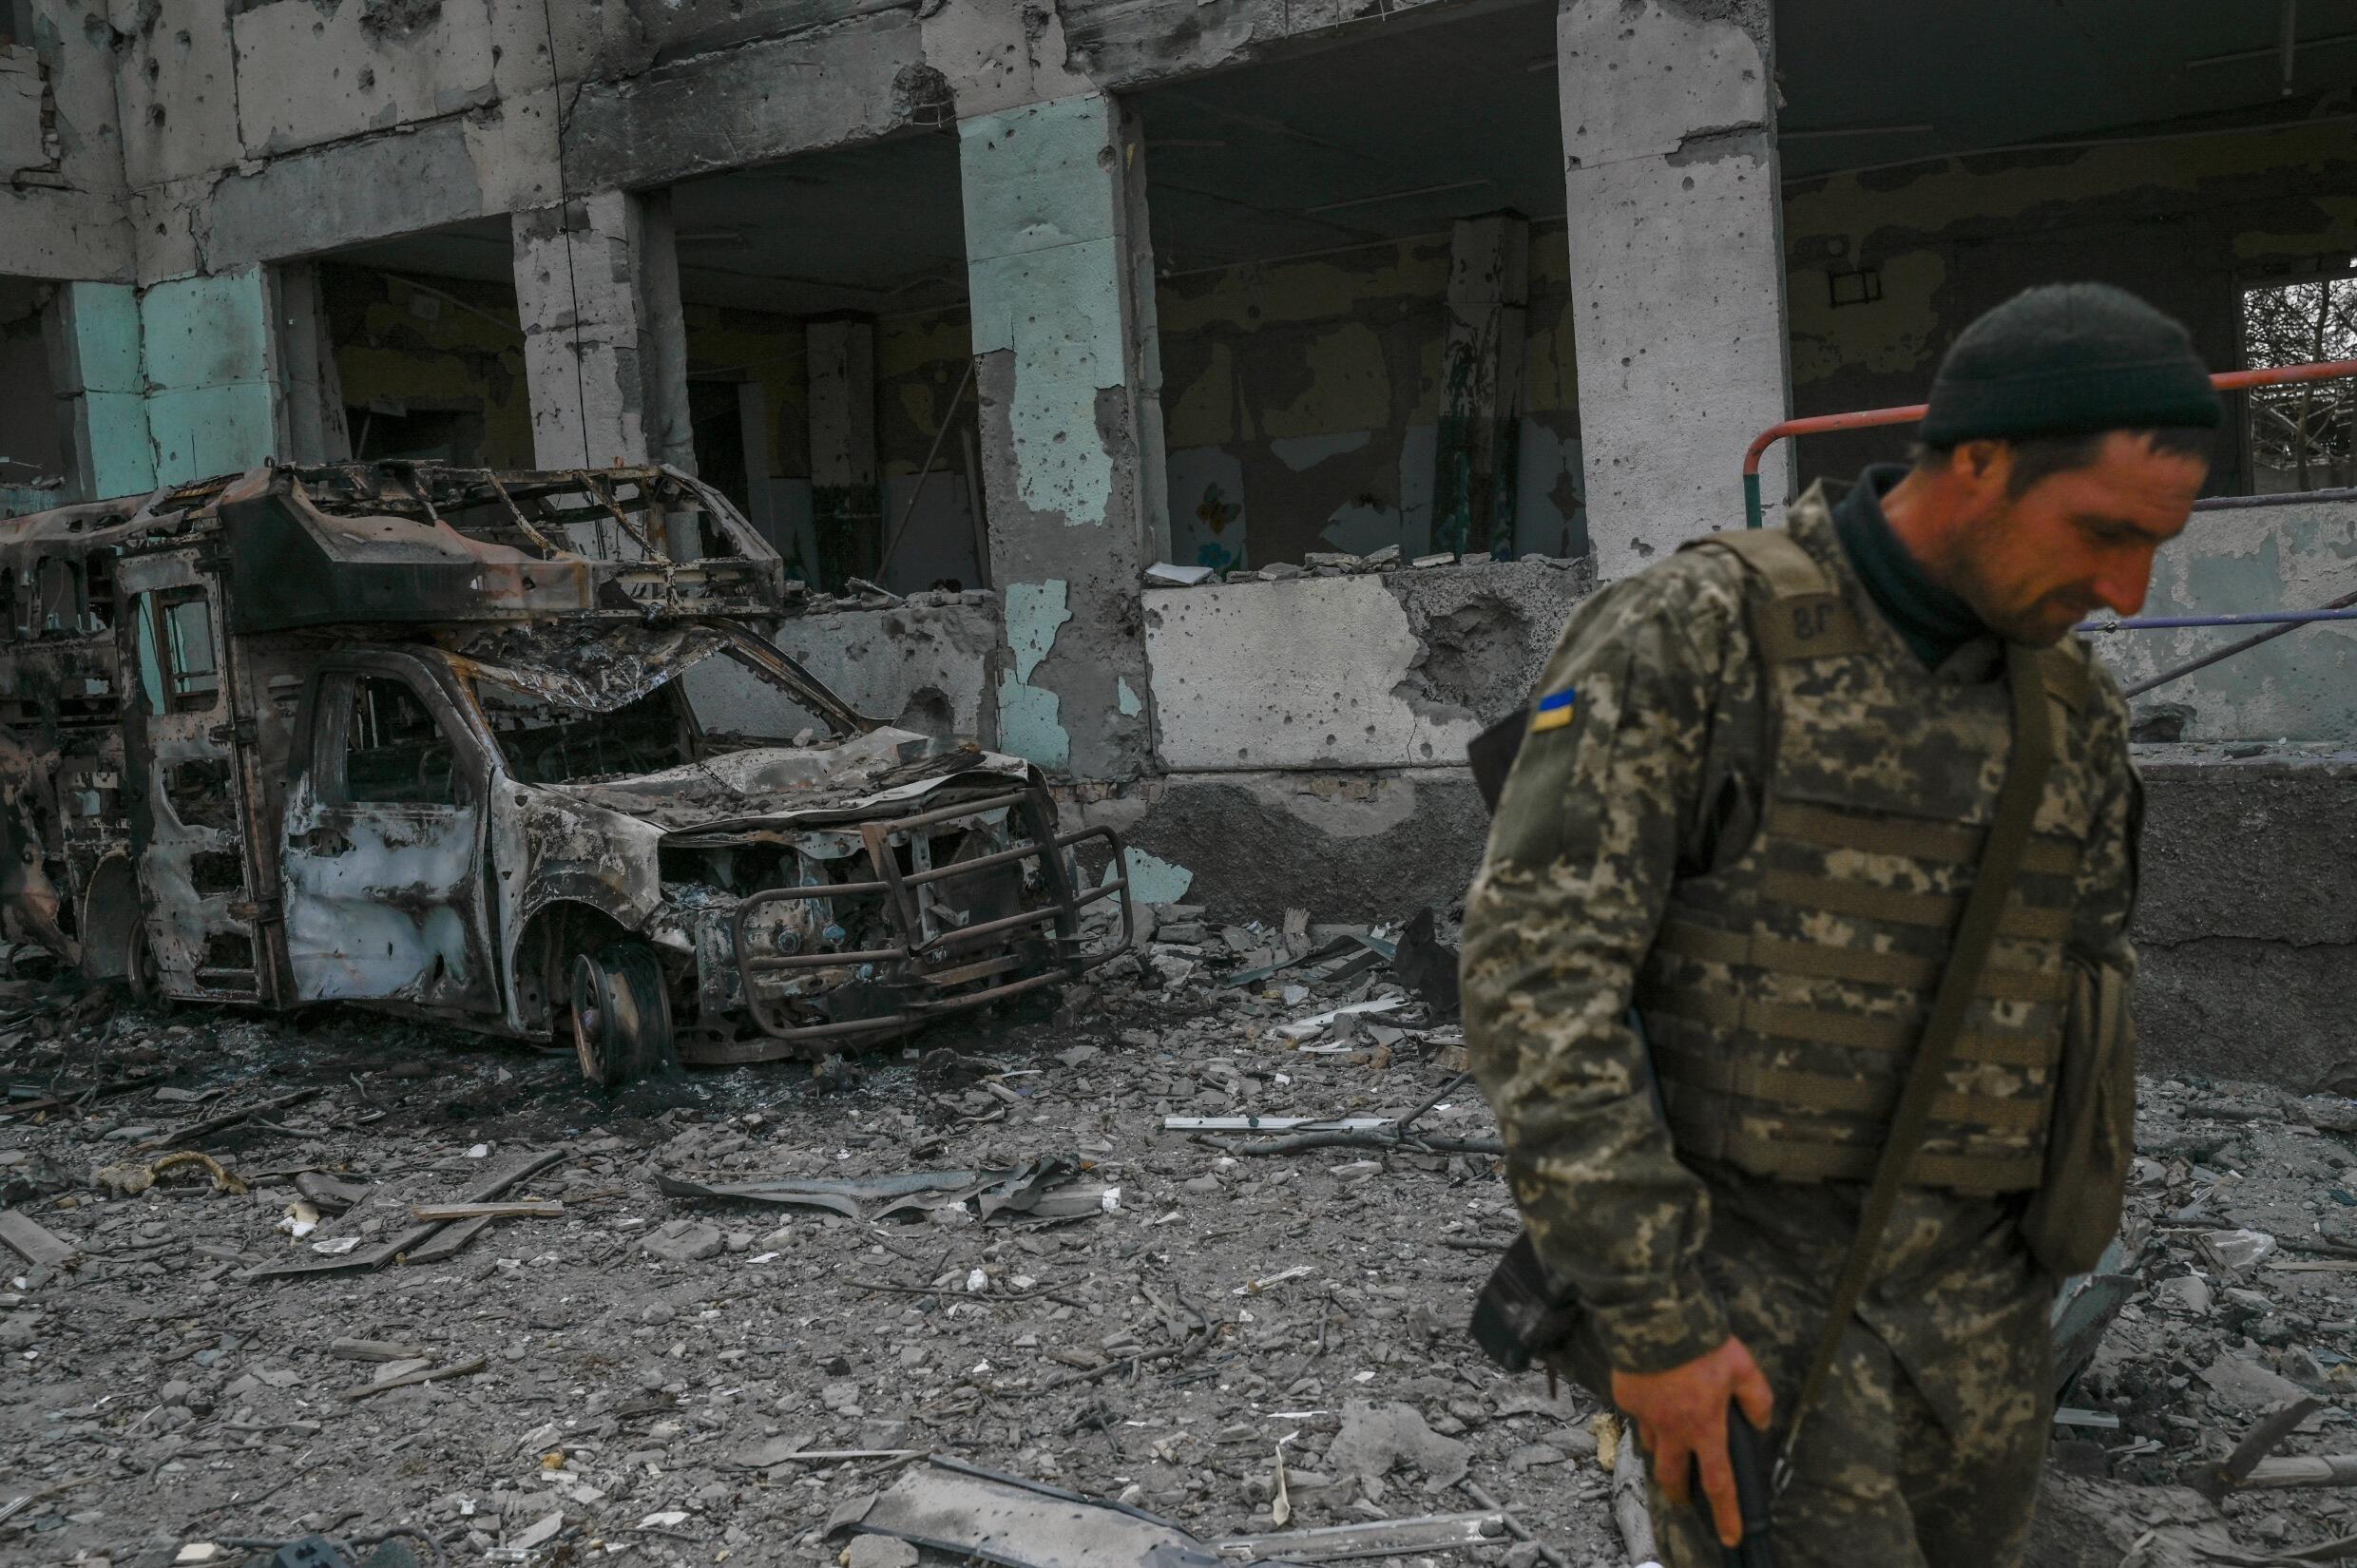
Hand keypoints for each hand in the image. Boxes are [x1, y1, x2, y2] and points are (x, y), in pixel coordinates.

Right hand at [1611, 1336, 1774, 1547]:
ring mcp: (1645, 1414)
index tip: (1729, 1536)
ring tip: (1670, 1439)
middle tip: (1683, 1497)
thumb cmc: (1702, 1343)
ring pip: (1651, 1445)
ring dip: (1662, 1449)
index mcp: (1704, 1427)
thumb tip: (1761, 1422)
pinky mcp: (1626, 1396)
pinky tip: (1654, 1396)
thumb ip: (1757, 1398)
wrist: (1655, 1318)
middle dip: (1678, 1493)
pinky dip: (1647, 1413)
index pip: (1718, 1483)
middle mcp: (1672, 1428)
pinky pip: (1637, 1413)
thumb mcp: (1743, 1366)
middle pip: (1672, 1476)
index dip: (1726, 1513)